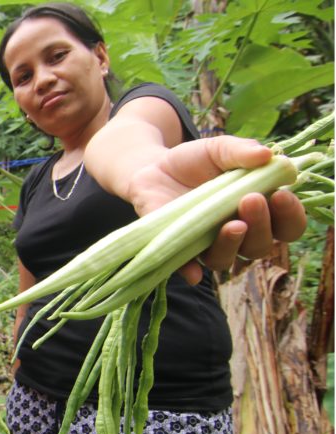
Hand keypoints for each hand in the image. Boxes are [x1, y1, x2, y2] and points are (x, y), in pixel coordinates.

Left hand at [126, 136, 306, 283]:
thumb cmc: (196, 161)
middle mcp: (239, 233)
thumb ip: (241, 150)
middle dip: (262, 225)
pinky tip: (193, 272)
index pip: (287, 225)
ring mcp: (208, 244)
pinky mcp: (179, 249)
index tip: (281, 195)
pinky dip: (191, 270)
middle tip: (251, 200)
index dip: (291, 216)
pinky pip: (186, 267)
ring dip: (233, 244)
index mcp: (259, 210)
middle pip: (261, 245)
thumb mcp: (219, 149)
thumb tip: (266, 154)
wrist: (154, 167)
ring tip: (232, 224)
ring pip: (227, 259)